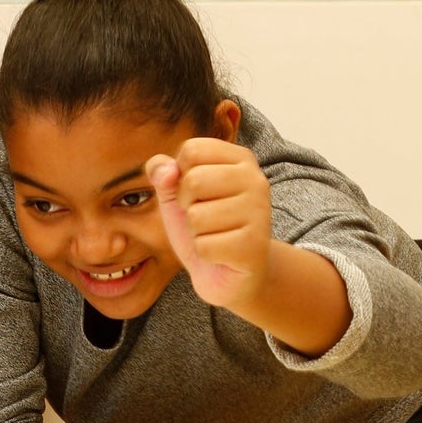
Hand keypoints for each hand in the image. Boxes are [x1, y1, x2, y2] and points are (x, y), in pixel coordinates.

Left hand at [146, 139, 272, 310]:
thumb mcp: (175, 196)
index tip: (195, 193)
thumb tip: (165, 170)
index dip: (180, 176)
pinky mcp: (254, 244)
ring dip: (196, 232)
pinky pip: (205, 245)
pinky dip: (204, 253)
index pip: (192, 149)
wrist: (228, 273)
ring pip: (197, 216)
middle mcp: (255, 179)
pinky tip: (221, 253)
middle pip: (194, 180)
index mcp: (239, 159)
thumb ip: (162, 174)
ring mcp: (259, 211)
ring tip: (214, 235)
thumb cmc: (203, 227)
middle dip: (186, 207)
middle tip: (203, 219)